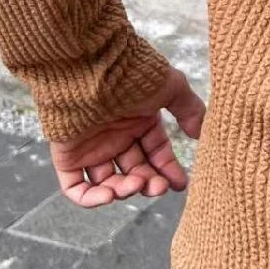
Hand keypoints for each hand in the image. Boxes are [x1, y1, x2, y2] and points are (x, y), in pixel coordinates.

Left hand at [47, 66, 206, 207]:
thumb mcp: (171, 88)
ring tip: (135, 185)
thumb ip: (189, 110)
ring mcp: (91, 147)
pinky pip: (76, 188)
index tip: (180, 185)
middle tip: (157, 187)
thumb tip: (201, 135)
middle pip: (134, 171)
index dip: (168, 170)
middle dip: (148, 183)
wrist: (92, 69)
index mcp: (139, 121)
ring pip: (109, 182)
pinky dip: (91, 199)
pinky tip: (109, 196)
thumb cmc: (133, 75)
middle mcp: (116, 136)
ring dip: (124, 191)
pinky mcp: (68, 156)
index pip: (156, 153)